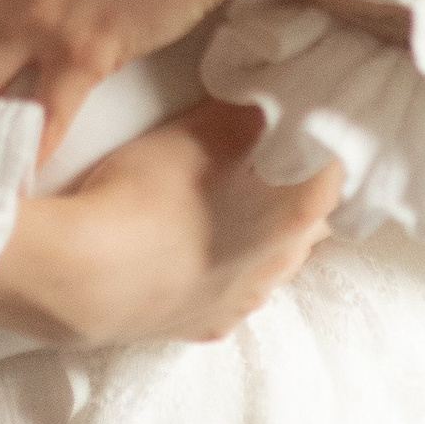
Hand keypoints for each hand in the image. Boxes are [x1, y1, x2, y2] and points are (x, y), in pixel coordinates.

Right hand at [0, 95, 341, 345]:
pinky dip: (225, 269)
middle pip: (316, 220)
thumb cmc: (142, 196)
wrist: (81, 278)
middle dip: (301, 188)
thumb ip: (243, 111)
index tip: (309, 122)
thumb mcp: (196, 130)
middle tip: (273, 157)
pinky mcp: (206, 325)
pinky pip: (232, 292)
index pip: (343, 167)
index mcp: (295, 213)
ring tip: (231, 204)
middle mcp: (280, 264)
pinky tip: (196, 250)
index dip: (328, 140)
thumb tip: (266, 97)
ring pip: (275, 261)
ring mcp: (244, 301)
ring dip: (265, 232)